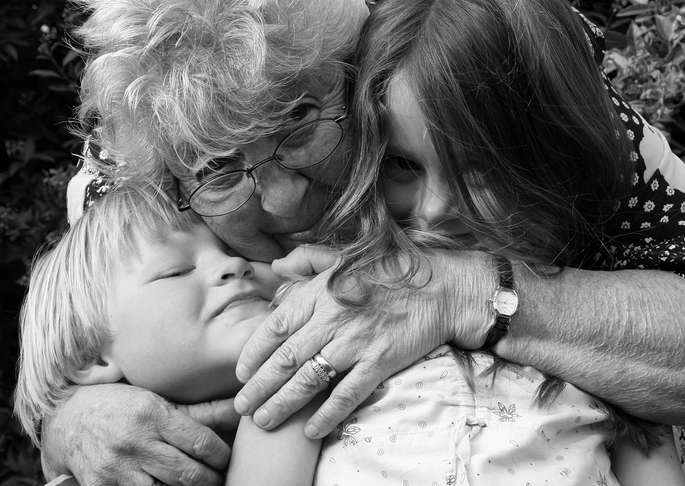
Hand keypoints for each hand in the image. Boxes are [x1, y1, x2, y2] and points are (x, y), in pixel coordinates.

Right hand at [41, 383, 237, 485]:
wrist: (64, 419)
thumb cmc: (118, 406)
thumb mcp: (156, 401)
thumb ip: (199, 412)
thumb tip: (238, 408)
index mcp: (151, 414)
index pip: (200, 442)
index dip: (221, 456)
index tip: (226, 459)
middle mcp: (134, 441)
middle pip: (189, 473)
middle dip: (211, 479)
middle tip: (218, 478)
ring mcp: (117, 468)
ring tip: (198, 484)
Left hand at [234, 246, 492, 438]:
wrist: (442, 287)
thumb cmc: (394, 268)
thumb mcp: (347, 254)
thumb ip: (308, 259)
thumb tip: (276, 265)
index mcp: (320, 292)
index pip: (275, 327)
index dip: (254, 353)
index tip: (242, 372)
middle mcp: (332, 319)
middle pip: (285, 360)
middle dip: (259, 387)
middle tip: (242, 407)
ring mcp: (355, 343)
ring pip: (308, 380)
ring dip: (282, 404)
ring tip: (263, 422)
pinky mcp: (379, 363)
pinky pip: (346, 394)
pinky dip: (326, 415)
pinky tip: (310, 430)